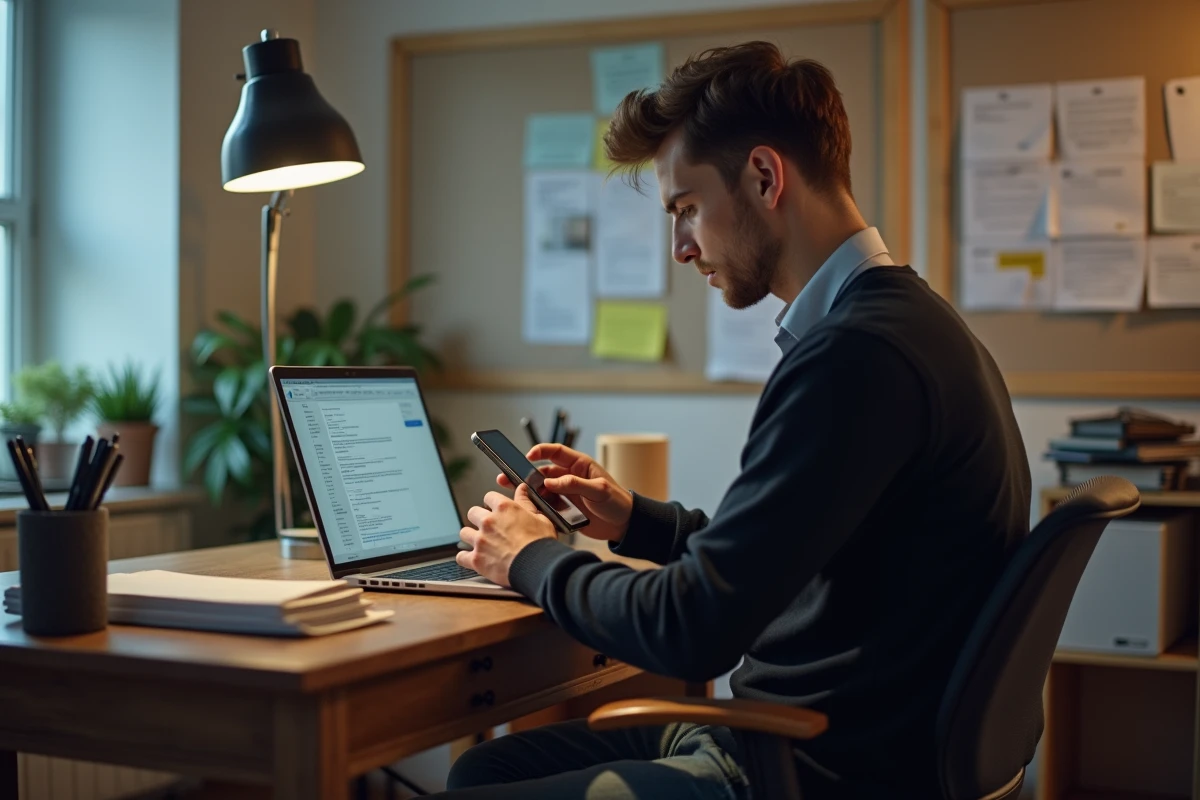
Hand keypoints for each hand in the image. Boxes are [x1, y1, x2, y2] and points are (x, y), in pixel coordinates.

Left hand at [457, 485, 556, 586]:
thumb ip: (526, 502)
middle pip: (472, 513)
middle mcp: (488, 521)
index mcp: (503, 508)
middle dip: (479, 518)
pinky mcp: (476, 559)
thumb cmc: (541, 543)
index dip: (493, 503)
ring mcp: (480, 540)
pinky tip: (472, 558)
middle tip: (488, 527)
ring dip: (471, 537)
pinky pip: (461, 556)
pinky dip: (466, 558)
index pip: (489, 497)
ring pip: (464, 533)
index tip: (496, 509)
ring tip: (481, 543)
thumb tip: (522, 489)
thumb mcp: (540, 517)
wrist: (538, 566)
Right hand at [497, 443, 632, 542]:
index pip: (557, 452)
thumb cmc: (617, 502)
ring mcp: (566, 493)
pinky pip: (547, 506)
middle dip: (525, 474)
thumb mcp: (598, 490)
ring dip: (528, 492)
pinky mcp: (565, 509)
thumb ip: (574, 484)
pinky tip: (529, 510)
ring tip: (514, 496)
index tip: (528, 456)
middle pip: (543, 472)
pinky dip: (538, 508)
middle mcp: (570, 477)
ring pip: (542, 490)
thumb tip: (550, 482)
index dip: (541, 451)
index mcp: (580, 465)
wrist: (624, 525)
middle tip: (507, 477)